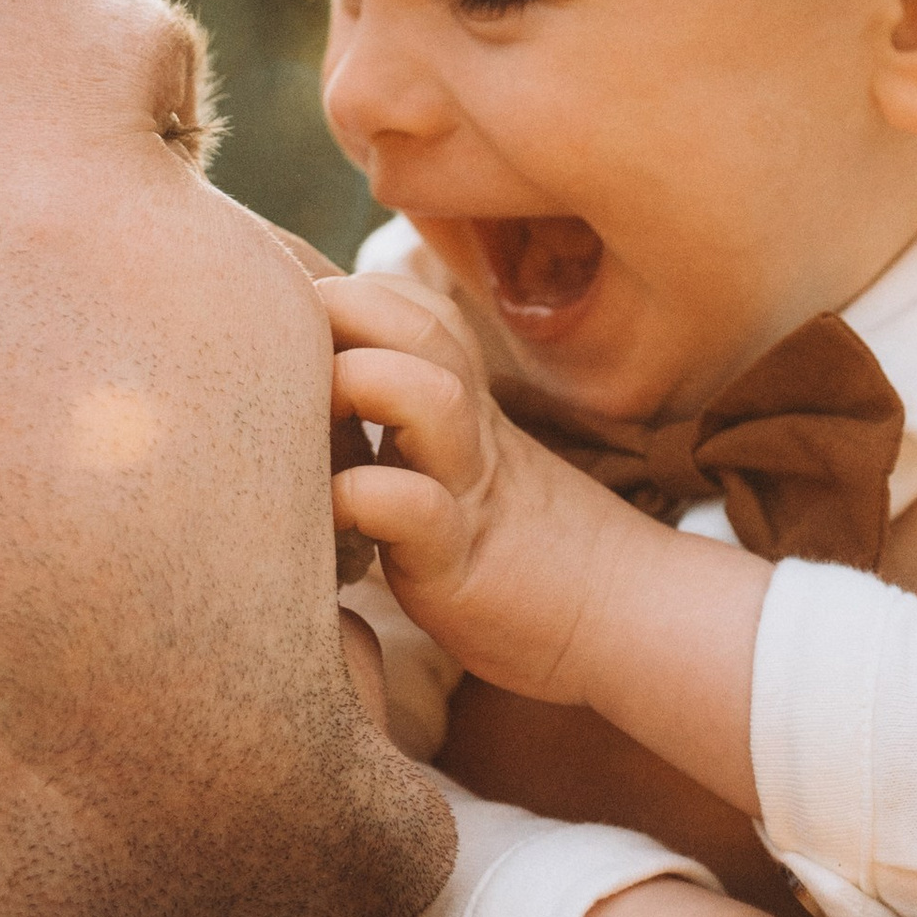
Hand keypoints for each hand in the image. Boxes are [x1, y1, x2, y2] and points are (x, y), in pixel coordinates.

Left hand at [319, 271, 633, 694]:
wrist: (632, 620)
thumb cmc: (532, 557)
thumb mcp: (468, 472)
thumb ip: (415, 431)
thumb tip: (328, 406)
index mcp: (467, 408)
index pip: (413, 308)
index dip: (354, 295)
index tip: (300, 328)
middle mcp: (469, 434)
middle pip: (420, 324)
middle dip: (345, 310)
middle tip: (284, 347)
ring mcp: (469, 492)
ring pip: (426, 393)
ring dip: (358, 382)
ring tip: (305, 418)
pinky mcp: (460, 562)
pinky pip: (413, 507)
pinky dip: (361, 495)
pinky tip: (331, 509)